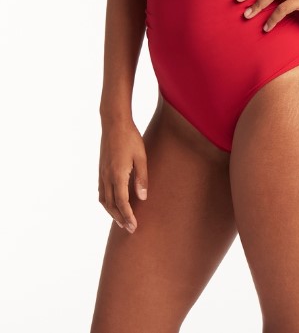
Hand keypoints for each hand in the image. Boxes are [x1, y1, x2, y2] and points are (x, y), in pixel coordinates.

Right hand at [98, 118, 147, 233]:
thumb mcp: (141, 157)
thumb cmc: (130, 138)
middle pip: (111, 205)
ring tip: (121, 221)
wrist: (114, 123)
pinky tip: (112, 204)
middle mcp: (107, 176)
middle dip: (120, 218)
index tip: (133, 227)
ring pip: (104, 200)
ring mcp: (102, 173)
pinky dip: (106, 202)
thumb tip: (143, 198)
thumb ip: (142, 178)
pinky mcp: (101, 169)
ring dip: (112, 212)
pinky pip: (101, 192)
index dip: (128, 216)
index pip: (122, 202)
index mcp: (117, 174)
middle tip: (130, 229)